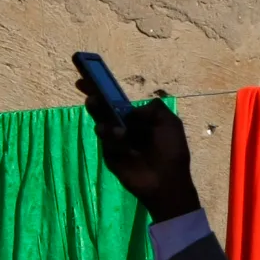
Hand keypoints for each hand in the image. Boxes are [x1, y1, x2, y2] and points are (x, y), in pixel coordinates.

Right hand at [75, 77, 202, 220]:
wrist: (166, 180)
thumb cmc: (171, 151)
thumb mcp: (170, 123)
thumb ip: (154, 109)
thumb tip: (134, 110)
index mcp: (137, 118)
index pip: (115, 101)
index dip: (102, 89)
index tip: (88, 78)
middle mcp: (123, 127)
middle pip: (102, 110)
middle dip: (95, 101)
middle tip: (90, 96)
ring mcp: (115, 142)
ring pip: (102, 126)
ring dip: (108, 127)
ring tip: (120, 133)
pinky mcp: (110, 156)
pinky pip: (106, 144)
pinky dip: (114, 142)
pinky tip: (125, 146)